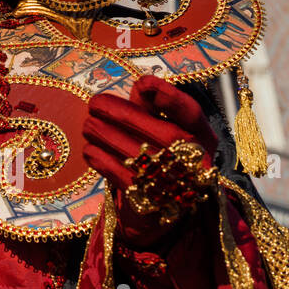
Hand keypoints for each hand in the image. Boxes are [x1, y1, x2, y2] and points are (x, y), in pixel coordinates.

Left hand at [83, 75, 218, 247]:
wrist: (160, 206)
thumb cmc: (158, 155)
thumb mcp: (159, 128)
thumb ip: (150, 108)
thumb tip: (142, 84)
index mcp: (201, 138)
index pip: (193, 114)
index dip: (171, 98)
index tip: (143, 83)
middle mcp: (197, 162)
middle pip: (167, 135)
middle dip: (126, 116)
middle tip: (95, 103)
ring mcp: (179, 186)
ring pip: (144, 157)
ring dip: (109, 137)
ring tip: (87, 124)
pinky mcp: (156, 206)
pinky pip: (128, 180)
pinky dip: (105, 163)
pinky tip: (89, 150)